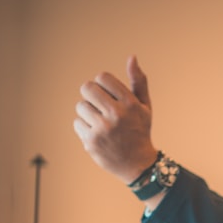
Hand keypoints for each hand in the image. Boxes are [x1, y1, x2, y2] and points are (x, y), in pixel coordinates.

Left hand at [73, 55, 158, 183]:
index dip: (102, 84)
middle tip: (99, 105)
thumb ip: (138, 82)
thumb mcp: (144, 107)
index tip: (108, 94)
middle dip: (91, 94)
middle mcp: (117, 115)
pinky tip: (97, 134)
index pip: (102, 77)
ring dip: (88, 112)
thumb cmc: (140, 131)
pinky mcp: (91, 141)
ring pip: (81, 106)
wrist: (138, 165)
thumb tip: (132, 57)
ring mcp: (103, 129)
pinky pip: (77, 123)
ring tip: (100, 123)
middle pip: (87, 88)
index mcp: (130, 103)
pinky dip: (84, 127)